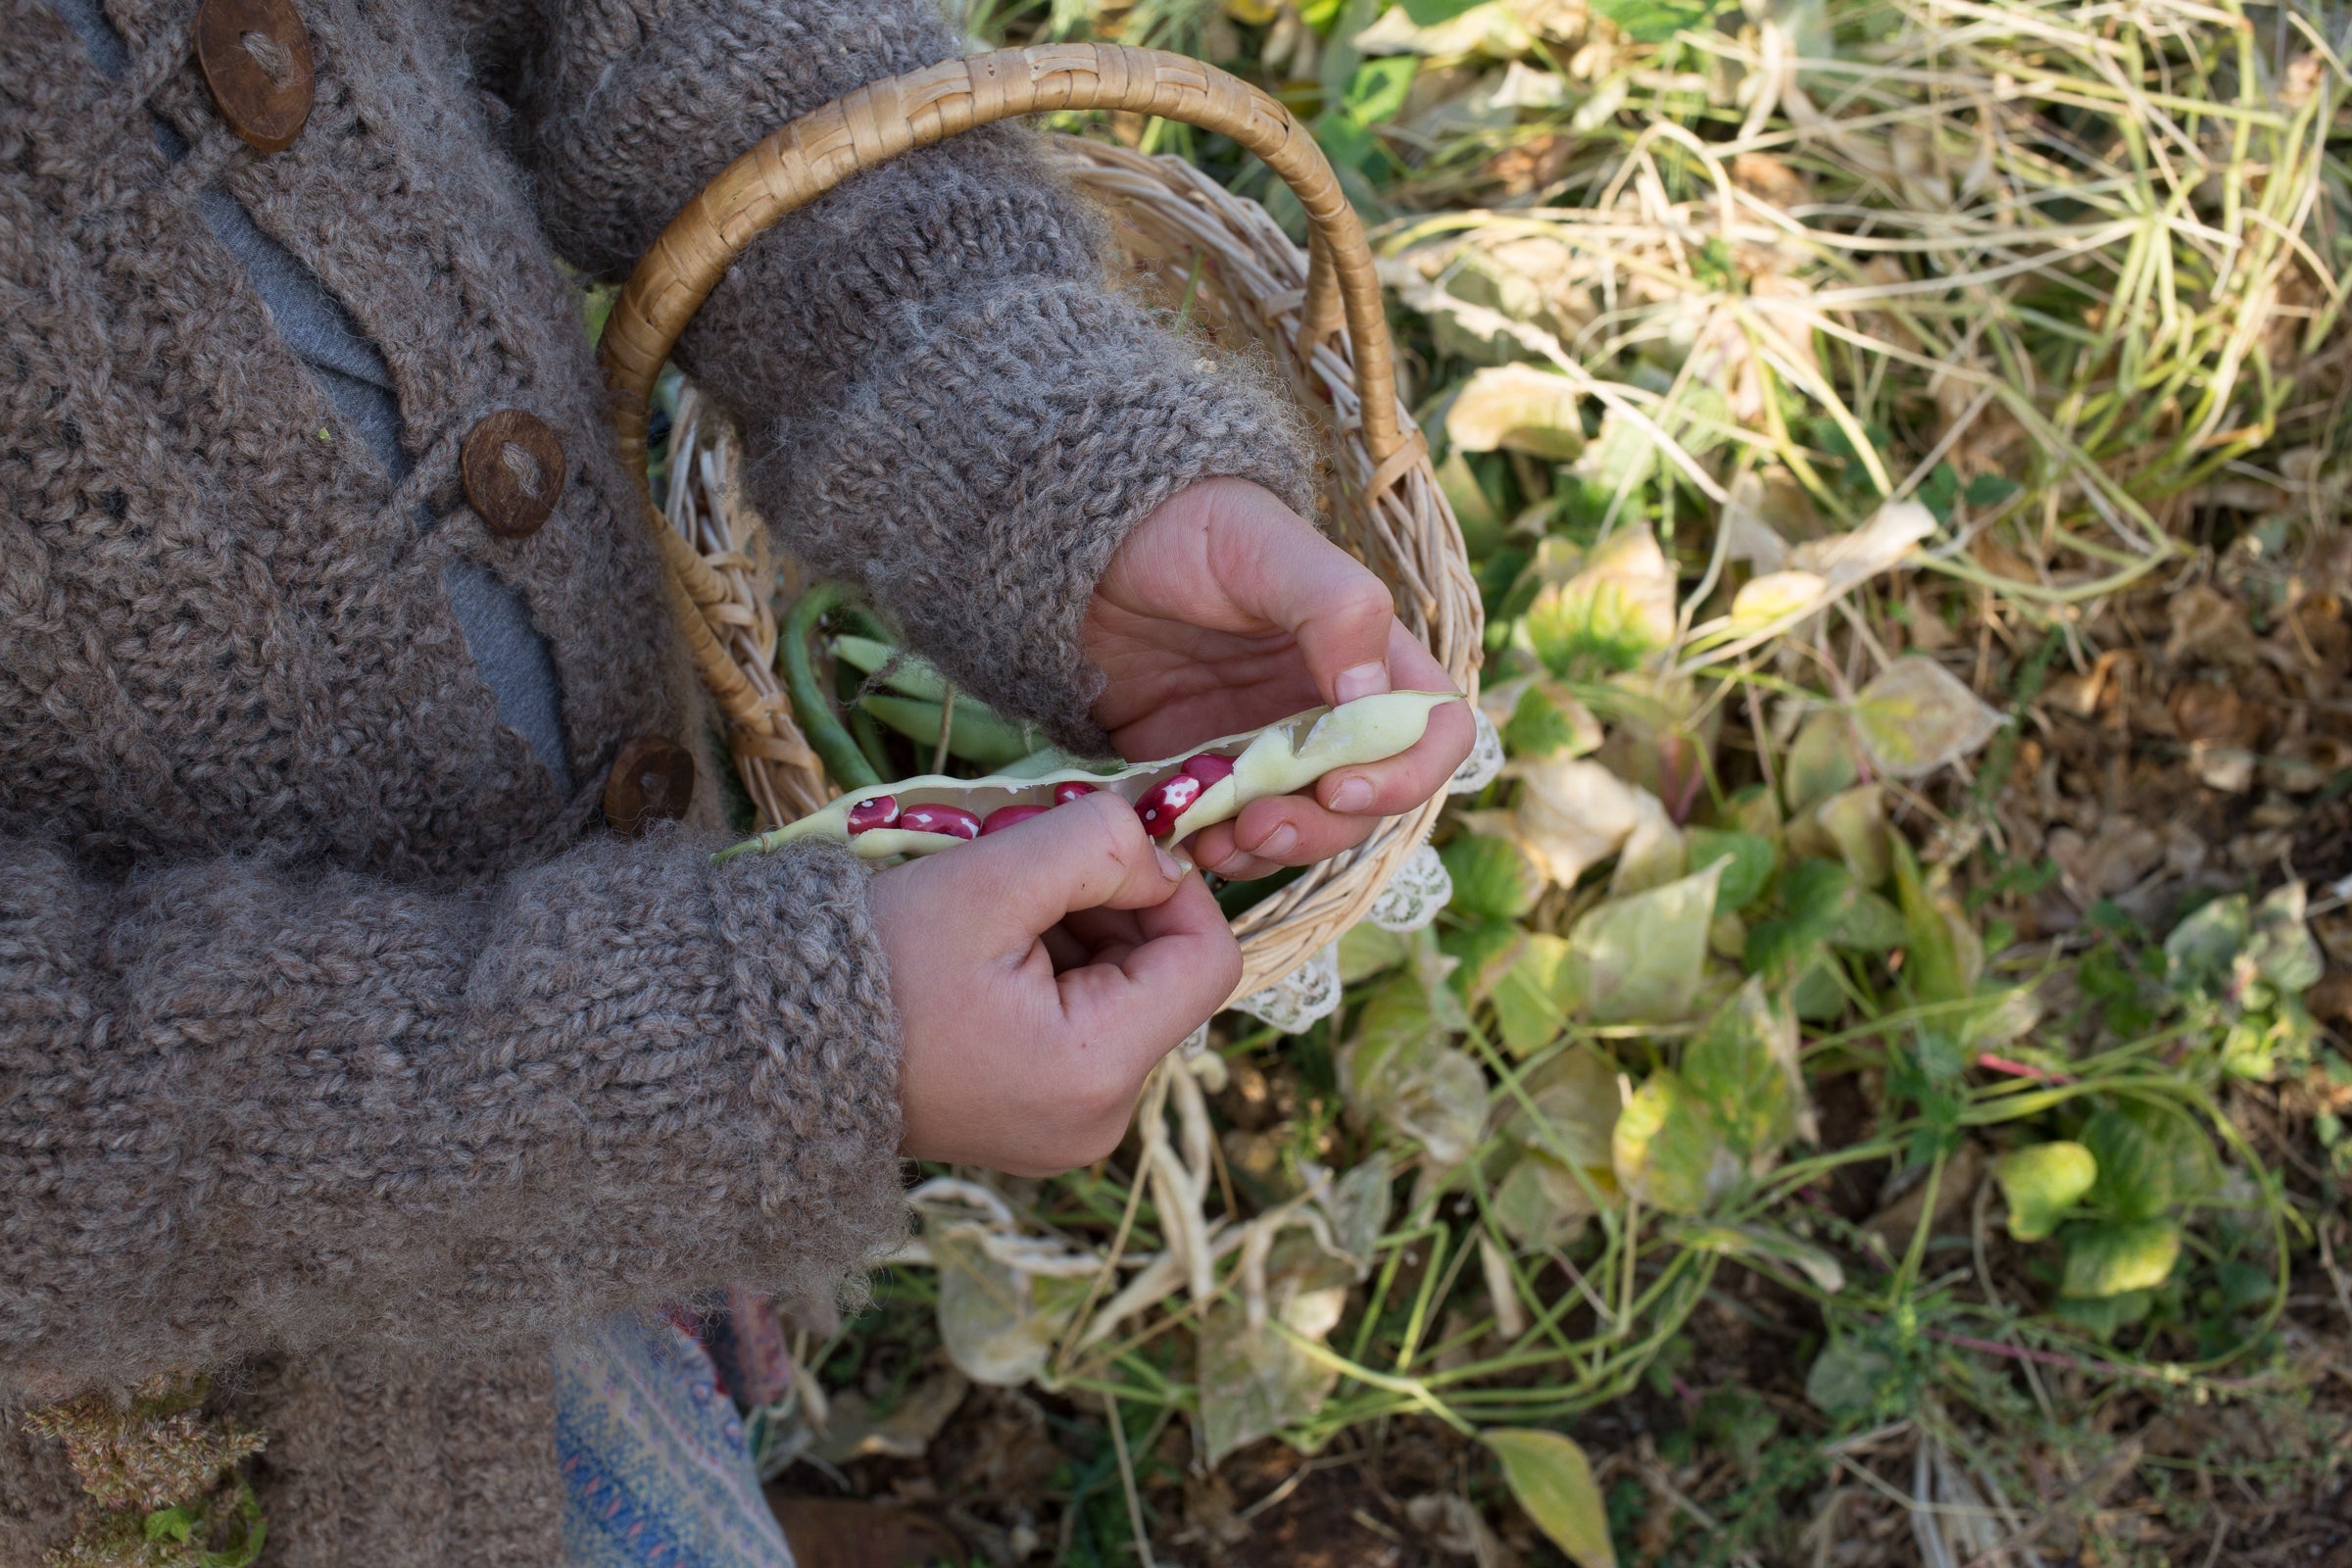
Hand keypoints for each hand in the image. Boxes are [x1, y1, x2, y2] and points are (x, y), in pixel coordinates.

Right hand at [869, 789, 1240, 1175]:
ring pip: (1120, 993)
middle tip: (1028, 863)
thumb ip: (1097, 845)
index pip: (1206, 961)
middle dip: (1109, 904)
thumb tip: (1160, 854)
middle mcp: (1098, 1119)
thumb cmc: (875, 965)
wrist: (769, 1050)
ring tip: (994, 906)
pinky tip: (985, 950)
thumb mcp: (992, 880)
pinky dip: (1050, 968)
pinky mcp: (1037, 1118)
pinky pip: (1081, 1023)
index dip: (1174, 887)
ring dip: (1075, 929)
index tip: (1109, 845)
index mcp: (1096, 1072)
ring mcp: (1068, 1127)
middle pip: (1161, 977)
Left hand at [1084, 479, 1474, 879]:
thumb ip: (1334, 609)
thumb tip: (1370, 697)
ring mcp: (1266, 746)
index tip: (1340, 786)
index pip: (1433, 729)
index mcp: (1364, 651)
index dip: (1408, 772)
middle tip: (1258, 826)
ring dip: (1271, 848)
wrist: (1079, 551)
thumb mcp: (1261, 546)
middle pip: (1368, 797)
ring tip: (1216, 844)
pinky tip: (1187, 841)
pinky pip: (1234, 832)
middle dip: (1322, 827)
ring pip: (1304, 826)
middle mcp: (1326, 707)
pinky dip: (1221, 849)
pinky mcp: (1207, 772)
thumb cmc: (1182, 527)